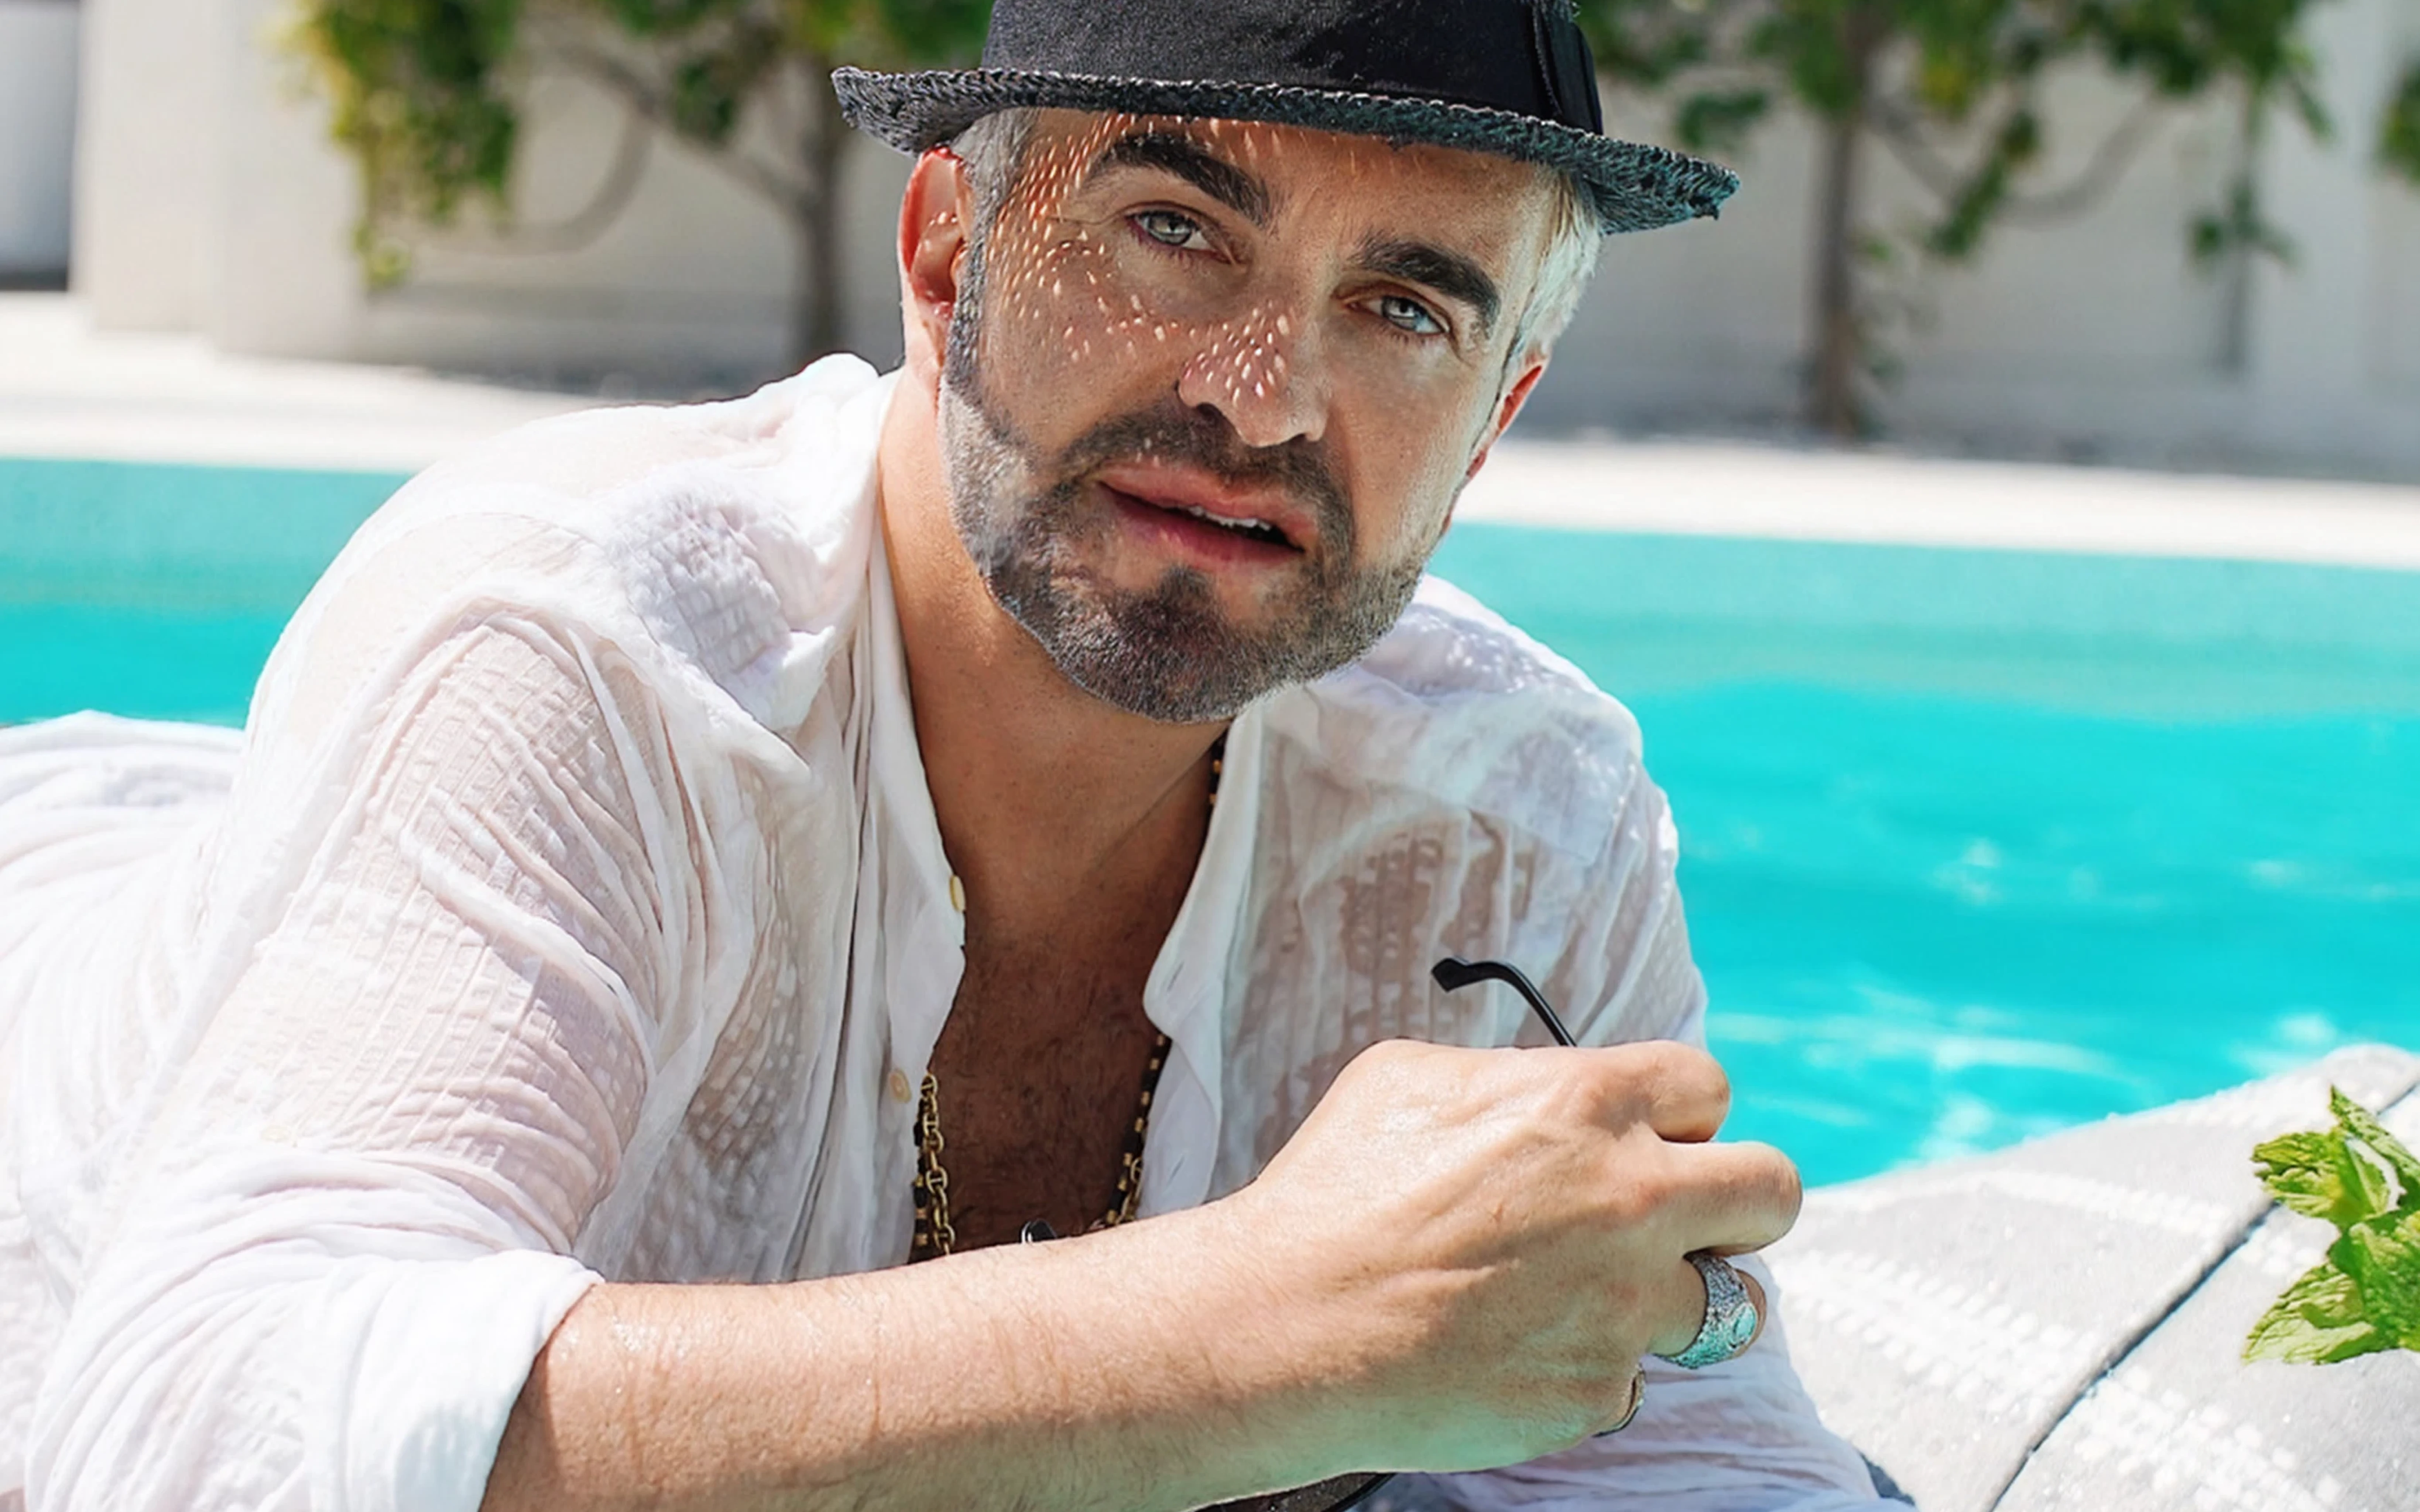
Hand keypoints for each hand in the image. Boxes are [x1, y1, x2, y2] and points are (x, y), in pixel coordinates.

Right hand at [1220, 1038, 1798, 1473]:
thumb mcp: (1408, 1078)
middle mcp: (1631, 1200)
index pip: (1708, 1088)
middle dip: (1741, 1203)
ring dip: (1670, 1297)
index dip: (1679, 1115)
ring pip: (1727, 1305)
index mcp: (1590, 1104)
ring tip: (1591, 1298)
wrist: (1288, 1325)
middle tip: (1687, 1219)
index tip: (1651, 1140)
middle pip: (1773, 1192)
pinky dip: (1585, 1366)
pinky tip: (1511, 1350)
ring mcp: (1624, 1304)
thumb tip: (1547, 1087)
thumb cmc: (1333, 1192)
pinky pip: (1630, 1377)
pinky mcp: (1600, 1389)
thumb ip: (1511, 1076)